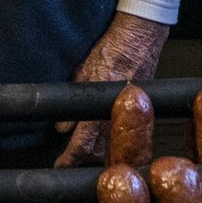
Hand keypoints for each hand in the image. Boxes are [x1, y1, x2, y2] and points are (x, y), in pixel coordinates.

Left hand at [54, 12, 169, 166]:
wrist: (139, 36)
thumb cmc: (112, 48)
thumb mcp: (83, 72)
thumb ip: (73, 102)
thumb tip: (62, 127)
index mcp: (100, 104)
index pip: (82, 144)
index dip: (69, 158)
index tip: (61, 165)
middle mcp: (117, 113)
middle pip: (100, 152)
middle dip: (84, 159)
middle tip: (70, 160)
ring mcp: (131, 113)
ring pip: (114, 145)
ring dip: (100, 150)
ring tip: (86, 150)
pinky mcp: (140, 108)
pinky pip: (125, 131)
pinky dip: (114, 136)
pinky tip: (106, 135)